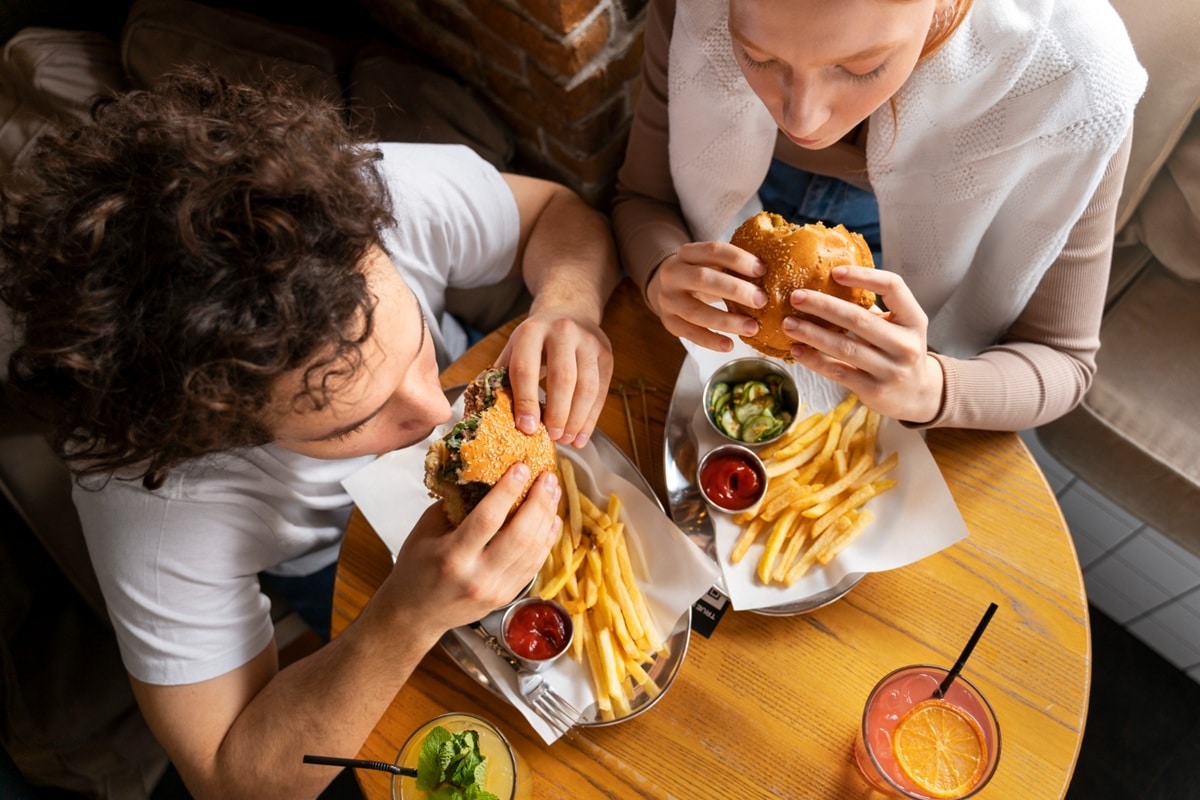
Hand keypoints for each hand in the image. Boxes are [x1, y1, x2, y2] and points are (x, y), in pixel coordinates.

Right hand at [382, 464, 561, 631]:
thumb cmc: (416, 569)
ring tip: (553, 492)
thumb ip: (455, 505)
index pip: (487, 519)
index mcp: (452, 556)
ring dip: (547, 517)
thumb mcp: (426, 531)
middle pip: (519, 535)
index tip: (521, 467)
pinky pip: (534, 565)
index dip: (507, 490)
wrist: (415, 615)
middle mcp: (477, 576)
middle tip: (547, 477)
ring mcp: (496, 590)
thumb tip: (484, 476)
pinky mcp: (507, 597)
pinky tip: (552, 519)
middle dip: (538, 501)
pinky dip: (547, 540)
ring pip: (532, 550)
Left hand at [497, 310, 612, 447]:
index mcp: (531, 331)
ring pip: (587, 386)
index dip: (526, 401)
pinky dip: (591, 418)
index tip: (526, 428)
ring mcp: (589, 342)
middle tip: (552, 437)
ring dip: (577, 419)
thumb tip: (490, 416)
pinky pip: (601, 391)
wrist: (569, 312)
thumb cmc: (535, 341)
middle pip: (563, 378)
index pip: (526, 369)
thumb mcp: (514, 349)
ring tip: (566, 440)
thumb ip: (502, 378)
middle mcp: (563, 332)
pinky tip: (581, 436)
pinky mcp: (606, 355)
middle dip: (557, 413)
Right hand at [646, 242, 767, 351]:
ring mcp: (668, 300)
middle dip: (735, 290)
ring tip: (752, 328)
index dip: (738, 259)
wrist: (665, 288)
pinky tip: (730, 345)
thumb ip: (732, 266)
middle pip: (702, 279)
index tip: (762, 270)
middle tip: (761, 301)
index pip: (713, 250)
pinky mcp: (669, 322)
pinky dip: (711, 341)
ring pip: (695, 311)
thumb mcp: (710, 263)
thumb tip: (774, 273)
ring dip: (726, 321)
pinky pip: (690, 333)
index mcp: (687, 253)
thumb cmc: (700, 275)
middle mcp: (673, 274)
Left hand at [782, 266, 944, 423]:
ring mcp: (891, 370)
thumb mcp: (899, 327)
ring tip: (788, 323)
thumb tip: (825, 287)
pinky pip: (838, 371)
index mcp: (914, 319)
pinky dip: (814, 359)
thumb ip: (873, 310)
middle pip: (859, 319)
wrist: (918, 394)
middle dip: (823, 305)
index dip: (864, 276)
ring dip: (812, 333)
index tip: (835, 271)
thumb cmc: (899, 350)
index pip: (893, 287)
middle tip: (797, 297)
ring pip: (844, 347)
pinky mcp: (874, 390)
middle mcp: (906, 344)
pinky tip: (797, 350)